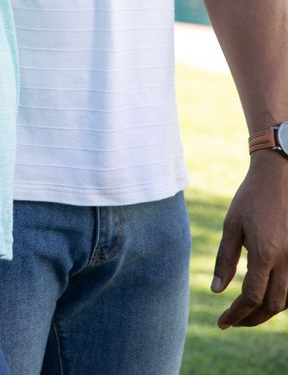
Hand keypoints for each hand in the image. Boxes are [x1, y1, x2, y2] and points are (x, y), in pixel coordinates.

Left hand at [212, 150, 287, 325]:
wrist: (278, 177)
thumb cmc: (250, 198)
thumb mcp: (231, 225)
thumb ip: (225, 259)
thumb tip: (217, 291)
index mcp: (265, 253)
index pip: (251, 297)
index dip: (236, 314)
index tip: (222, 322)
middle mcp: (286, 260)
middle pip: (271, 305)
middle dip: (251, 319)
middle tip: (233, 321)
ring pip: (286, 301)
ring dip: (267, 312)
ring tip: (246, 314)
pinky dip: (281, 300)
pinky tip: (265, 299)